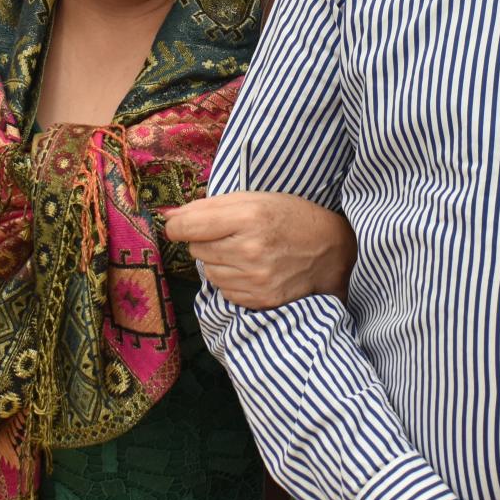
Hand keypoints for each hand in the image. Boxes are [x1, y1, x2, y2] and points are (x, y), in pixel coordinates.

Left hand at [165, 192, 355, 308]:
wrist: (331, 252)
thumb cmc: (291, 218)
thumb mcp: (254, 199)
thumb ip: (208, 206)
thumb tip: (167, 216)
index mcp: (249, 217)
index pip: (187, 227)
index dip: (178, 226)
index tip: (181, 225)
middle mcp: (250, 250)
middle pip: (196, 248)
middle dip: (206, 240)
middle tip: (232, 234)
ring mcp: (255, 279)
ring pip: (207, 271)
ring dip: (218, 261)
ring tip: (245, 252)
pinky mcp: (259, 300)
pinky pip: (223, 290)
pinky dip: (231, 279)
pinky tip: (252, 269)